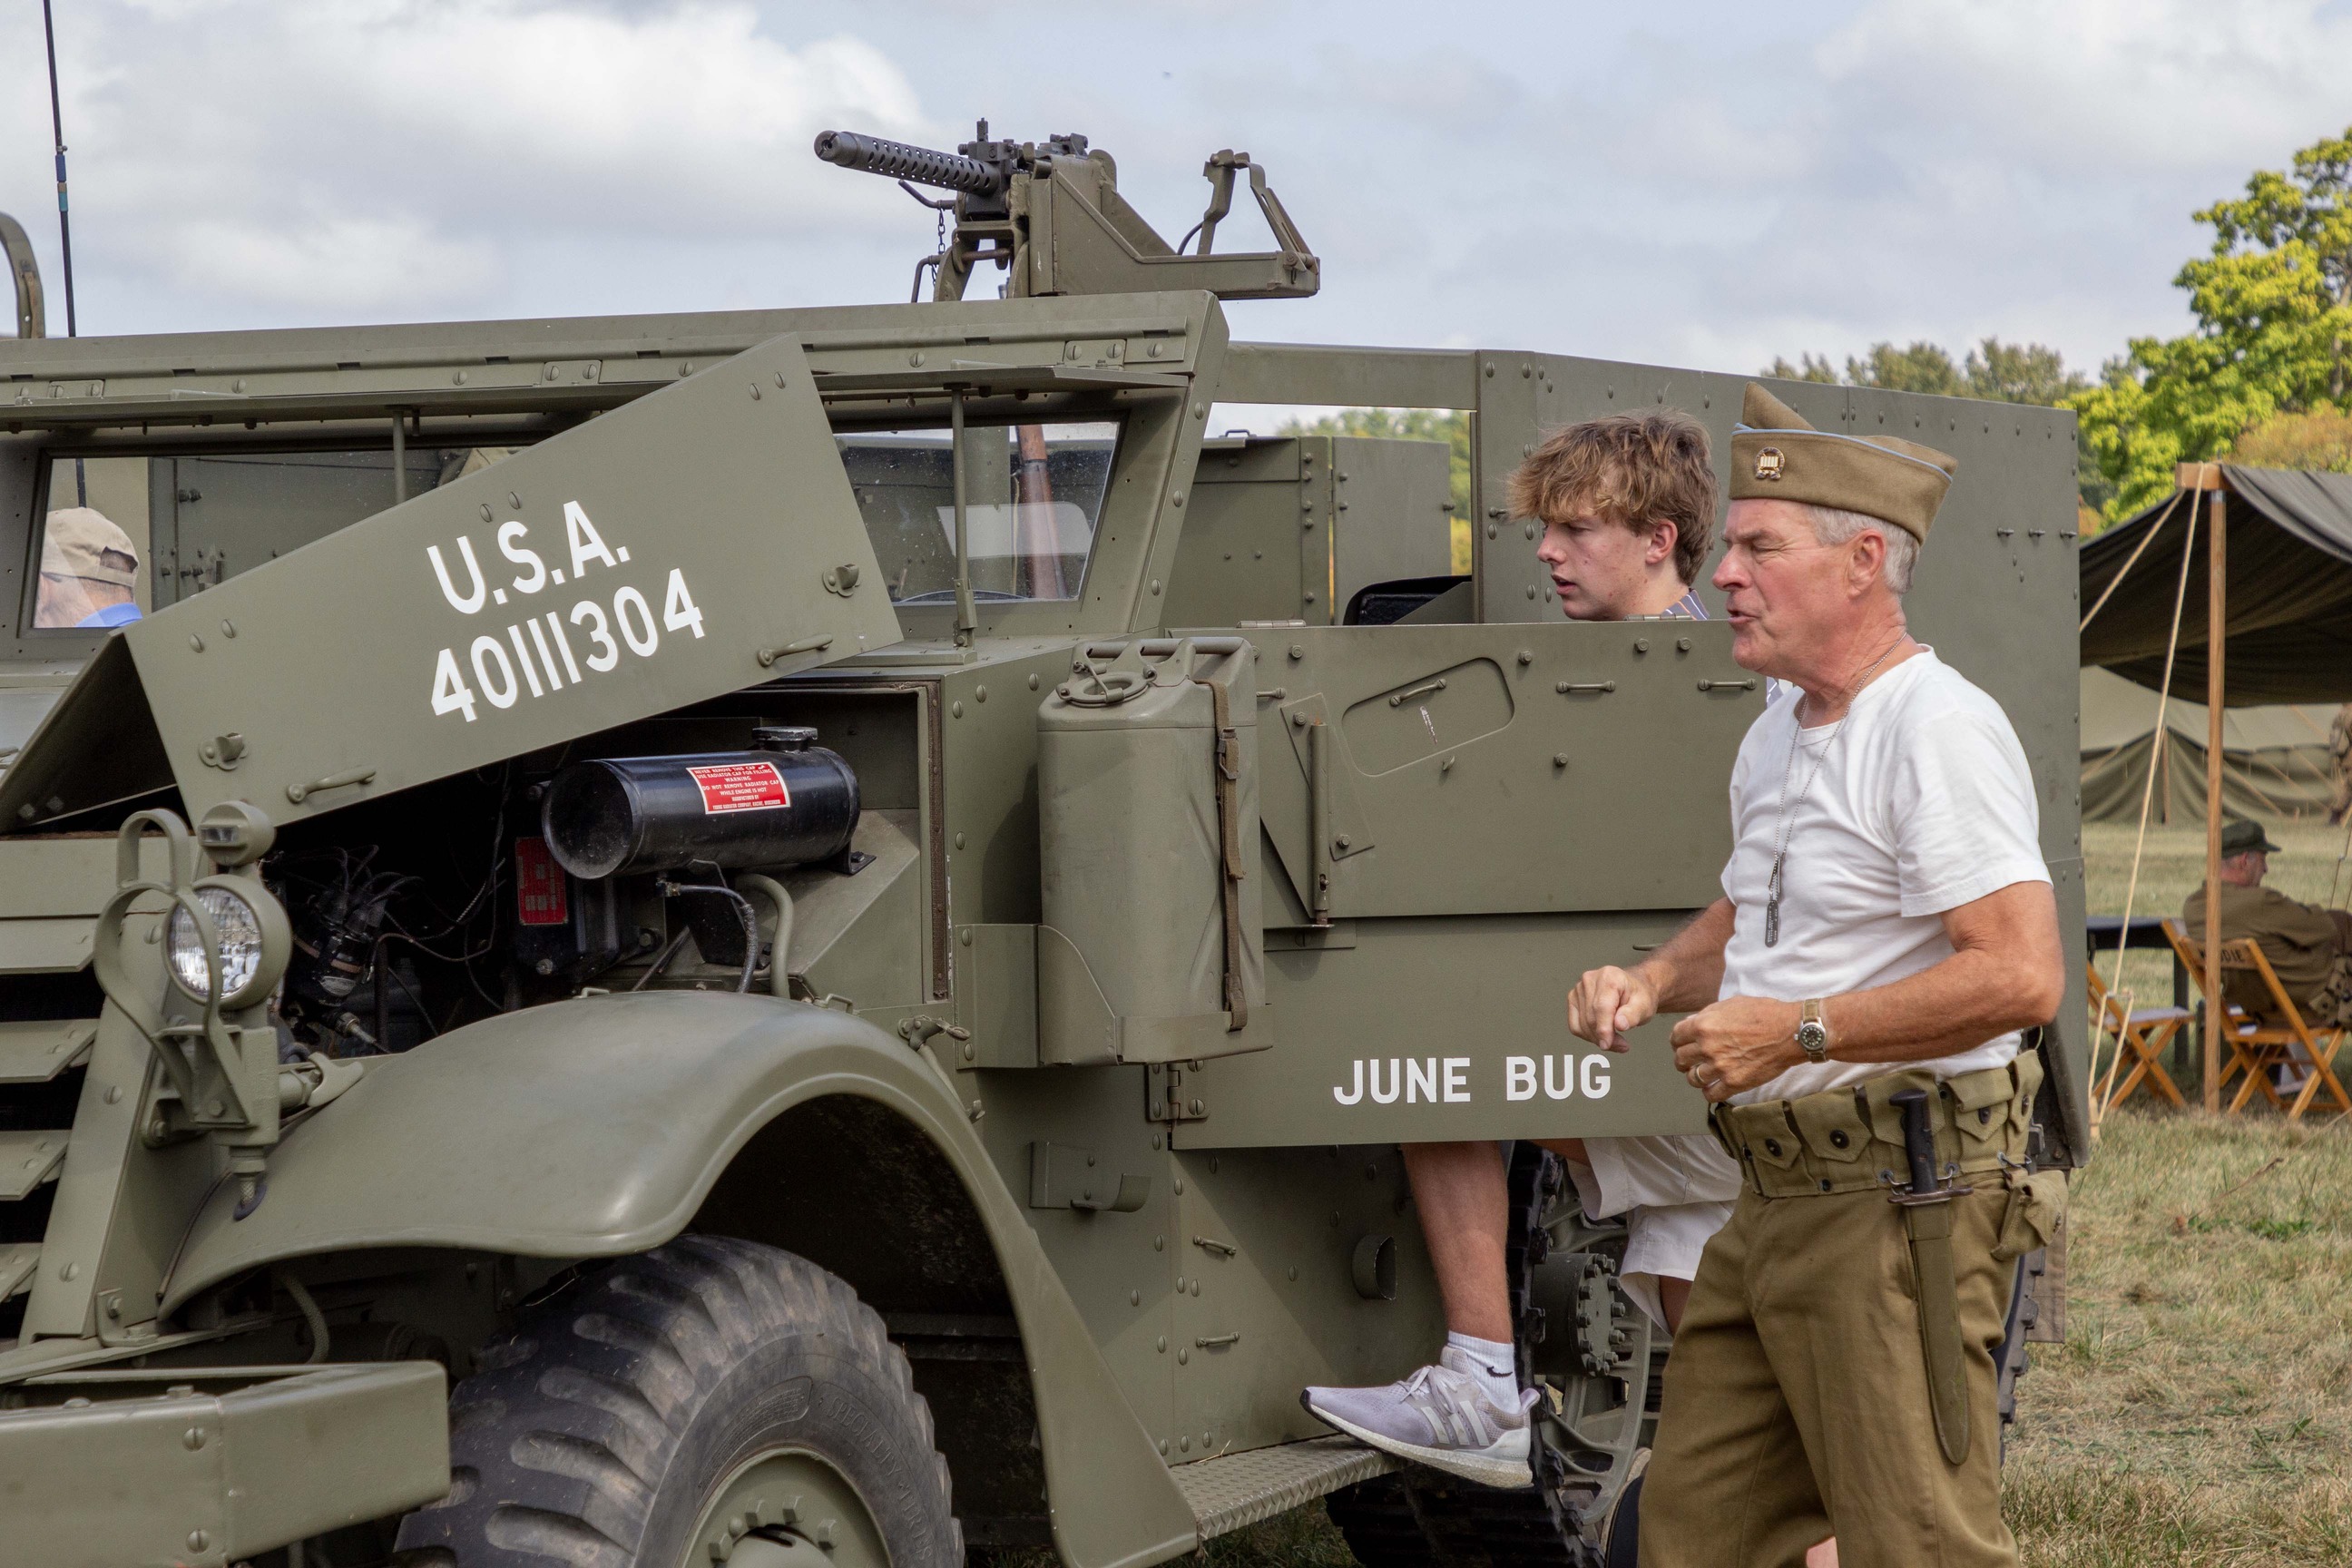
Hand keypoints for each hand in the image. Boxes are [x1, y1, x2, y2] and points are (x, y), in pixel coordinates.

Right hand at [1567, 964, 1659, 1052]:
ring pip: (1582, 1024)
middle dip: (1604, 1036)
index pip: (1601, 1007)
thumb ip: (1633, 1015)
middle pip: (1591, 1018)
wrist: (1632, 989)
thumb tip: (1619, 1024)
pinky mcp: (1573, 1000)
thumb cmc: (1638, 994)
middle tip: (1620, 1044)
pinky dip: (1588, 1036)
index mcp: (1609, 976)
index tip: (1607, 1044)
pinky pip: (1575, 1026)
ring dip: (1597, 1038)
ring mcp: (1579, 989)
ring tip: (1615, 1040)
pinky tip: (1602, 1036)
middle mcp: (1590, 980)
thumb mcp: (1644, 1005)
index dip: (1604, 1029)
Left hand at [1669, 996, 1802, 1101]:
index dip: (1677, 1041)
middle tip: (1690, 1061)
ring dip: (1695, 1076)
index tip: (1681, 1045)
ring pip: (1693, 1078)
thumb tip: (1693, 1023)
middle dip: (1683, 1059)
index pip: (1675, 1037)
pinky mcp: (1734, 1082)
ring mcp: (1720, 1067)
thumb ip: (1708, 1015)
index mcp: (1704, 1025)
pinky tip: (1714, 1087)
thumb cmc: (1764, 1014)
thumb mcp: (1731, 1004)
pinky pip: (1711, 1095)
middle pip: (1681, 1059)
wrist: (1791, 1031)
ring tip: (1702, 1074)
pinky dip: (1709, 1092)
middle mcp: (1707, 1047)